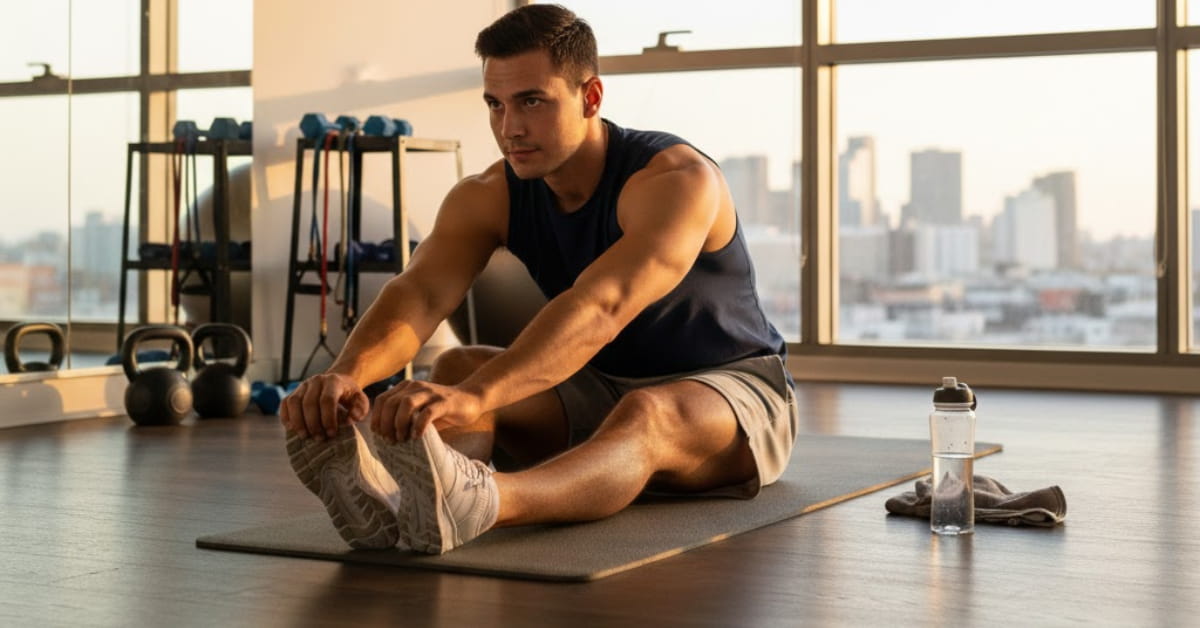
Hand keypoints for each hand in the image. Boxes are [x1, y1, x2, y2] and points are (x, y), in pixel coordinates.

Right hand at [280, 372, 369, 439]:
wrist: (339, 382)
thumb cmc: (350, 396)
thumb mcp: (361, 401)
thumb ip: (359, 411)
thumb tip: (348, 420)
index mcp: (333, 381)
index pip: (327, 400)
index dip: (328, 418)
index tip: (331, 434)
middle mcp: (316, 381)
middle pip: (309, 402)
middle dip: (313, 423)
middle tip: (319, 439)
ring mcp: (303, 386)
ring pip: (294, 402)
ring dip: (298, 421)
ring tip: (305, 436)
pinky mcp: (293, 392)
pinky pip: (285, 403)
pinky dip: (286, 416)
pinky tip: (292, 429)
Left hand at [369, 380, 483, 442]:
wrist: (471, 398)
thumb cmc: (443, 409)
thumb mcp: (420, 411)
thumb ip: (405, 417)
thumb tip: (387, 436)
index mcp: (407, 387)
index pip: (382, 399)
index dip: (377, 418)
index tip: (379, 434)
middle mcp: (416, 386)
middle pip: (391, 403)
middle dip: (386, 424)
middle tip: (390, 440)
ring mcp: (431, 393)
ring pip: (406, 404)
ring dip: (400, 423)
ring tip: (402, 438)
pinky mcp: (444, 402)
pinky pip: (427, 413)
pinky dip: (419, 426)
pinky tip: (418, 436)